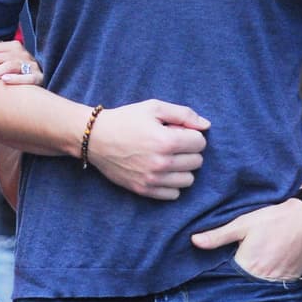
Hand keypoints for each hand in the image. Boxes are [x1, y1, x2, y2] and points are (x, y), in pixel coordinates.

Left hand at [0, 40, 44, 86]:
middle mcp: (20, 53)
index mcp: (11, 46)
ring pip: (8, 67)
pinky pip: (28, 78)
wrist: (47, 75)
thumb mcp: (8, 55)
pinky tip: (4, 81)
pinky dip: (16, 78)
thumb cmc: (22, 66)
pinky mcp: (39, 77)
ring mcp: (30, 65)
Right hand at [86, 100, 208, 199]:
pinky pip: (174, 194)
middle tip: (173, 144)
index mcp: (166, 141)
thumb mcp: (154, 107)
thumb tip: (206, 126)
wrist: (95, 138)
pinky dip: (172, 184)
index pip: (200, 143)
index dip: (192, 135)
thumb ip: (184, 114)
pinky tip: (162, 172)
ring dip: (183, 169)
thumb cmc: (126, 120)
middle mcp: (161, 163)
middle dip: (189, 151)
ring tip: (168, 159)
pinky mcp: (143, 190)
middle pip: (197, 162)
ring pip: (188, 180)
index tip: (178, 132)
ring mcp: (152, 179)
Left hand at [191, 199, 301, 280]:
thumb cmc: (275, 219)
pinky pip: (274, 286)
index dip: (220, 275)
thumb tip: (194, 241)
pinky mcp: (290, 280)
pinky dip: (268, 280)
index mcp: (247, 266)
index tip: (217, 270)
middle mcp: (262, 278)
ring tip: (254, 267)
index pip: (226, 279)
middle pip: (242, 285)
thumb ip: (218, 235)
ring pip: (258, 287)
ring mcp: (278, 282)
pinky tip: (268, 268)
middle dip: (236, 279)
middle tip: (236, 268)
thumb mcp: (243, 223)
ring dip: (252, 282)